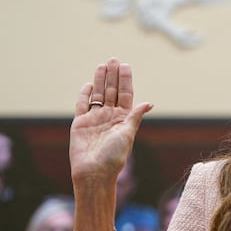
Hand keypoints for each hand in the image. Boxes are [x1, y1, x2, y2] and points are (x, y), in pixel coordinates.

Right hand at [70, 57, 151, 185]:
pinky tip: (89, 84)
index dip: (125, 80)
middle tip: (114, 59)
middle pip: (111, 91)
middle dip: (113, 75)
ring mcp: (94, 119)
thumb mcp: (128, 134)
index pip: (125, 95)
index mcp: (123, 119)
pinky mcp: (80, 123)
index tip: (125, 66)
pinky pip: (82, 105)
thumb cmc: (114, 156)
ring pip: (97, 95)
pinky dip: (85, 94)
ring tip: (102, 65)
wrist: (94, 171)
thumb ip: (135, 116)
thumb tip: (149, 103)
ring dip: (100, 80)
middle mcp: (109, 117)